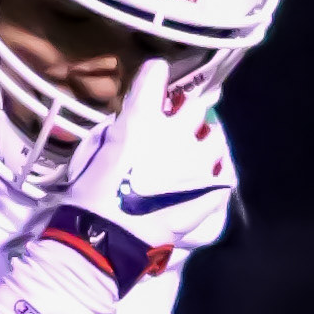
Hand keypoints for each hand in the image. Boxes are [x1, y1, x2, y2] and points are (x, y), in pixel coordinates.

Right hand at [61, 59, 231, 250]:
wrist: (106, 240)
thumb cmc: (88, 195)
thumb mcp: (91, 151)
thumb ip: (116, 131)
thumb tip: (127, 127)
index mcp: (141, 118)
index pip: (156, 74)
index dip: (156, 75)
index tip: (154, 80)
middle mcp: (176, 133)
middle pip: (193, 105)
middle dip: (184, 111)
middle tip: (176, 123)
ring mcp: (198, 164)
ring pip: (216, 136)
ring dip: (207, 138)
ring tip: (199, 148)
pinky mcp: (210, 192)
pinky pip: (225, 175)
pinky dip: (218, 172)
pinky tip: (211, 175)